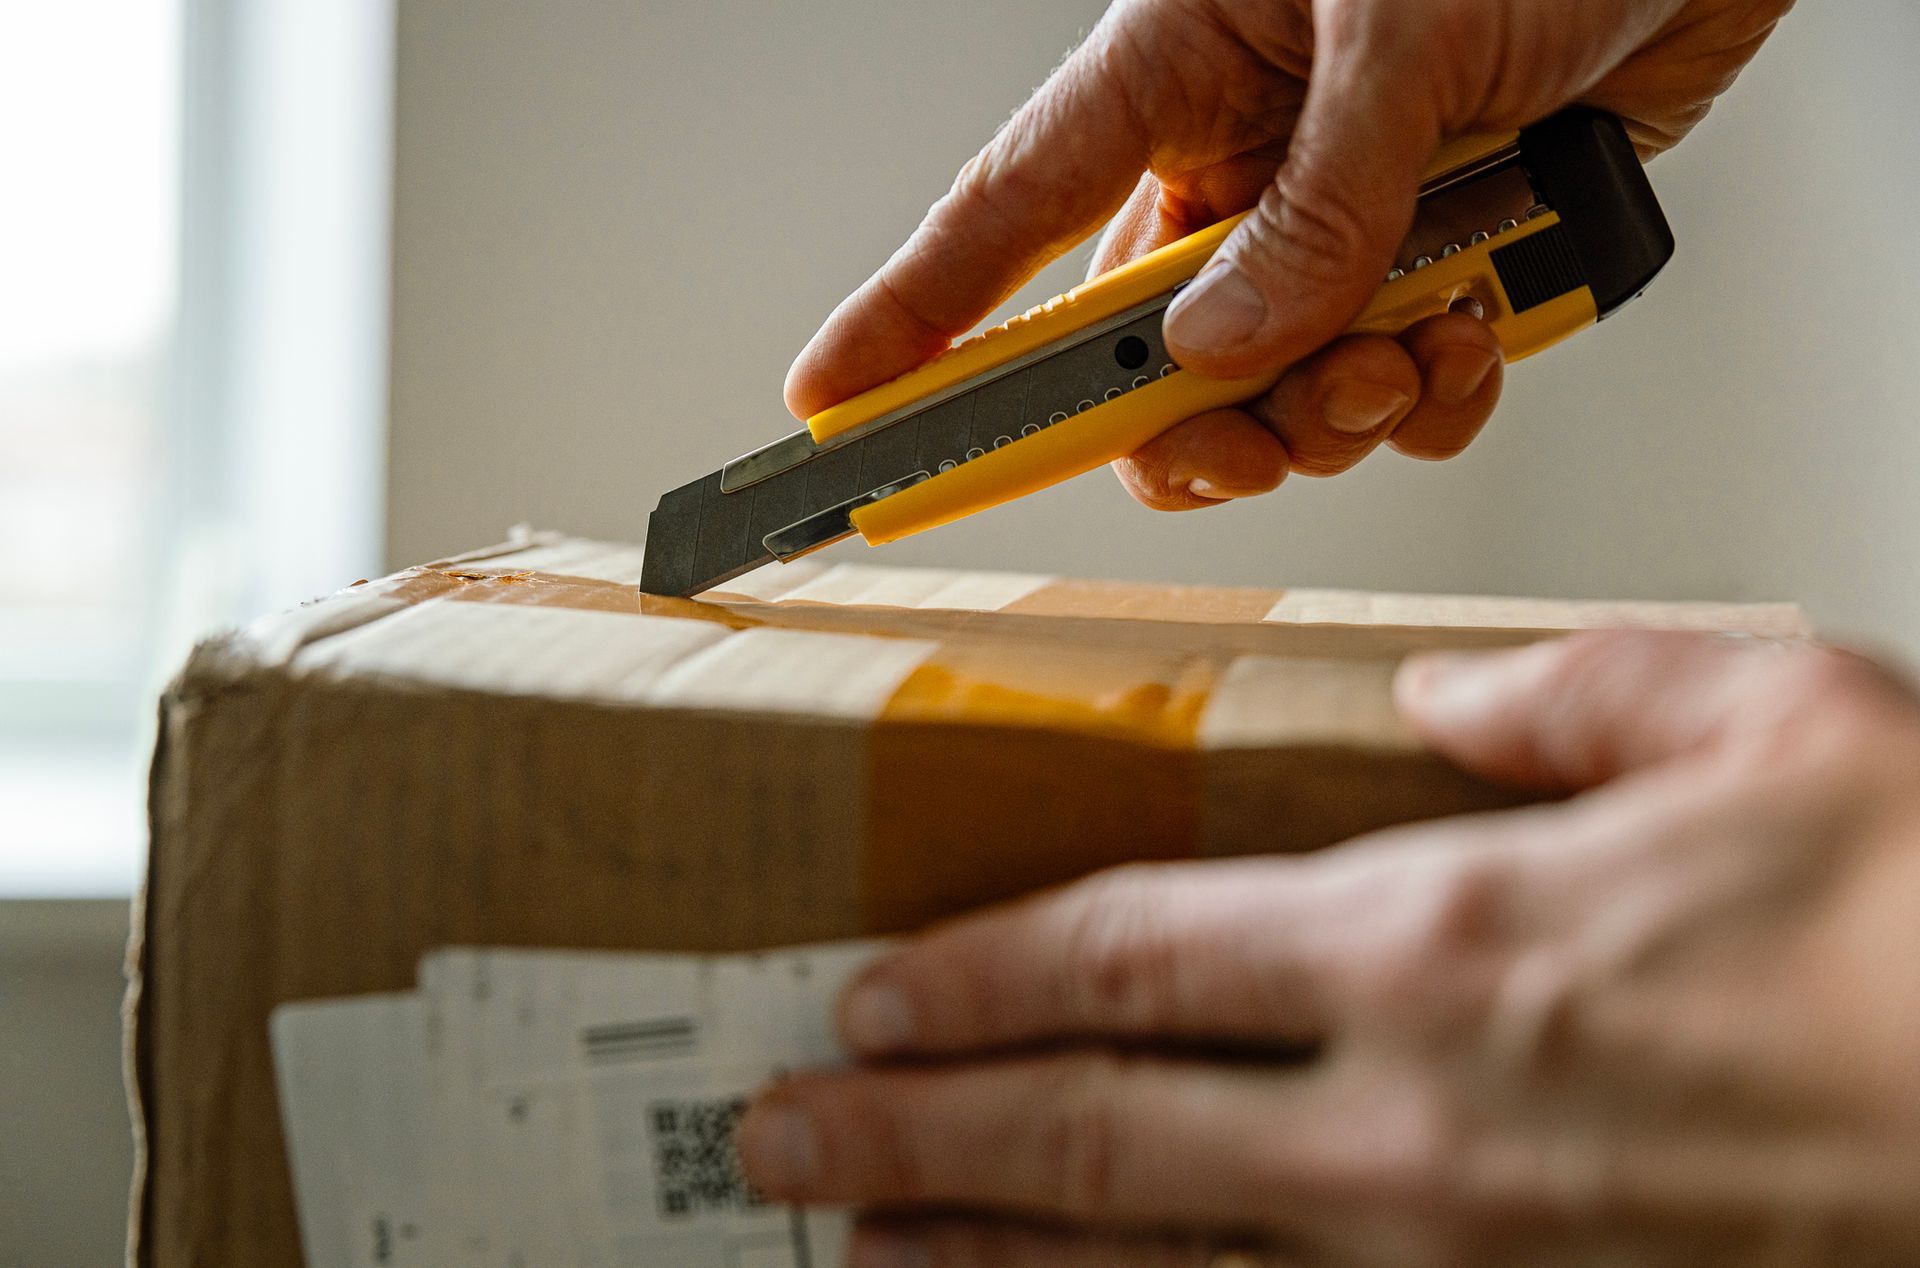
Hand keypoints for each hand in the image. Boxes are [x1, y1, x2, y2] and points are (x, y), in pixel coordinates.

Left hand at [739, 632, 1919, 1265]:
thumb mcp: (1765, 714)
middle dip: (912, 1134)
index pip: (1127, 954)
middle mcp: (1408, 1118)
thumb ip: (1565, 691)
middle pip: (1089, 1130)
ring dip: (990, 1263)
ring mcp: (1453, 1263)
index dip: (978, 974)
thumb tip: (1443, 699)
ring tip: (865, 1256)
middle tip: (783, 1138)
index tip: (874, 990)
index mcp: (1440, 938)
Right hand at [787, 0, 1790, 509]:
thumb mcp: (1406, 33)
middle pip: (1139, 355)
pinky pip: (1389, 396)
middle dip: (1188, 423)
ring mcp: (1332, 231)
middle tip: (1238, 435)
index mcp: (1180, 69)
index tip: (839, 402)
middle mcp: (1239, 166)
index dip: (914, 314)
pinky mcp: (1428, 275)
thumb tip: (1223, 347)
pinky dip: (1431, 402)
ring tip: (1411, 348)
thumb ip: (1318, 204)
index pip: (1010, 211)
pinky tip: (1473, 338)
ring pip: (1267, 397)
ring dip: (1333, 414)